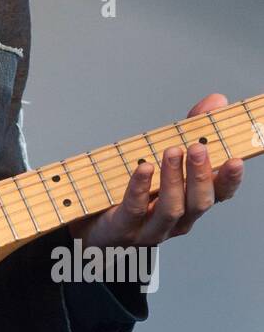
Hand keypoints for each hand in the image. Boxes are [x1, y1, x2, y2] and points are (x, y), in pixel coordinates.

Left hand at [69, 93, 243, 250]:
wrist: (94, 227)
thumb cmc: (133, 192)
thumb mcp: (163, 159)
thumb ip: (188, 131)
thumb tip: (215, 102)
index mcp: (189, 204)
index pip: (218, 196)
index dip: (229, 180)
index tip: (236, 160)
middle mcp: (176, 221)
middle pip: (198, 203)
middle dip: (201, 175)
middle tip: (198, 148)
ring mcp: (150, 229)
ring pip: (171, 209)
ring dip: (174, 179)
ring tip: (172, 151)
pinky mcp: (122, 229)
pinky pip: (134, 210)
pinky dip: (140, 188)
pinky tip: (144, 169)